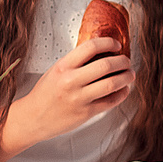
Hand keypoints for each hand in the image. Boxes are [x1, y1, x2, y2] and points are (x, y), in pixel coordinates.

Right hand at [5, 36, 129, 153]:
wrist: (32, 118)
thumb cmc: (45, 93)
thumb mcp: (56, 71)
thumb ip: (76, 62)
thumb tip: (103, 52)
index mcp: (63, 67)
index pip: (90, 47)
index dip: (108, 43)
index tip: (116, 45)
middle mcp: (71, 81)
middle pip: (106, 65)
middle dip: (122, 61)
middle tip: (127, 61)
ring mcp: (79, 98)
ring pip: (112, 83)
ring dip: (126, 77)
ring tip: (130, 74)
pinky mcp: (86, 113)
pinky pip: (111, 101)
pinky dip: (122, 94)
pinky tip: (124, 90)